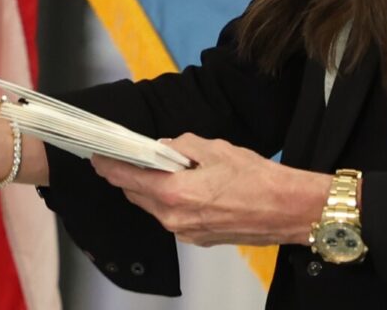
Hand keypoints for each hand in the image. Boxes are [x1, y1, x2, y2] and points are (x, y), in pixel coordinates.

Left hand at [91, 134, 331, 246]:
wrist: (290, 210)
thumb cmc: (257, 178)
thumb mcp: (215, 148)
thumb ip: (181, 146)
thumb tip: (164, 148)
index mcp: (174, 193)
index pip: (128, 178)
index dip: (109, 166)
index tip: (96, 156)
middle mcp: (175, 219)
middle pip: (137, 195)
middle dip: (129, 176)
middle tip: (126, 157)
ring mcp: (187, 233)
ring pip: (155, 208)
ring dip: (151, 189)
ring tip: (159, 168)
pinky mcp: (200, 239)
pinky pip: (173, 217)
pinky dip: (170, 201)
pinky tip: (182, 186)